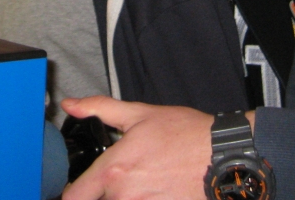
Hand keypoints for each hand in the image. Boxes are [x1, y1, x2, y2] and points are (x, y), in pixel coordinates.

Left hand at [61, 95, 211, 199]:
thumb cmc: (186, 134)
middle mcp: (125, 196)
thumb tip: (71, 105)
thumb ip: (100, 109)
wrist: (223, 156)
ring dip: (126, 196)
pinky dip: (145, 199)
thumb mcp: (140, 114)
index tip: (80, 186)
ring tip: (144, 180)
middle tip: (122, 177)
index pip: (74, 196)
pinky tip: (157, 188)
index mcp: (114, 170)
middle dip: (105, 192)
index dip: (73, 192)